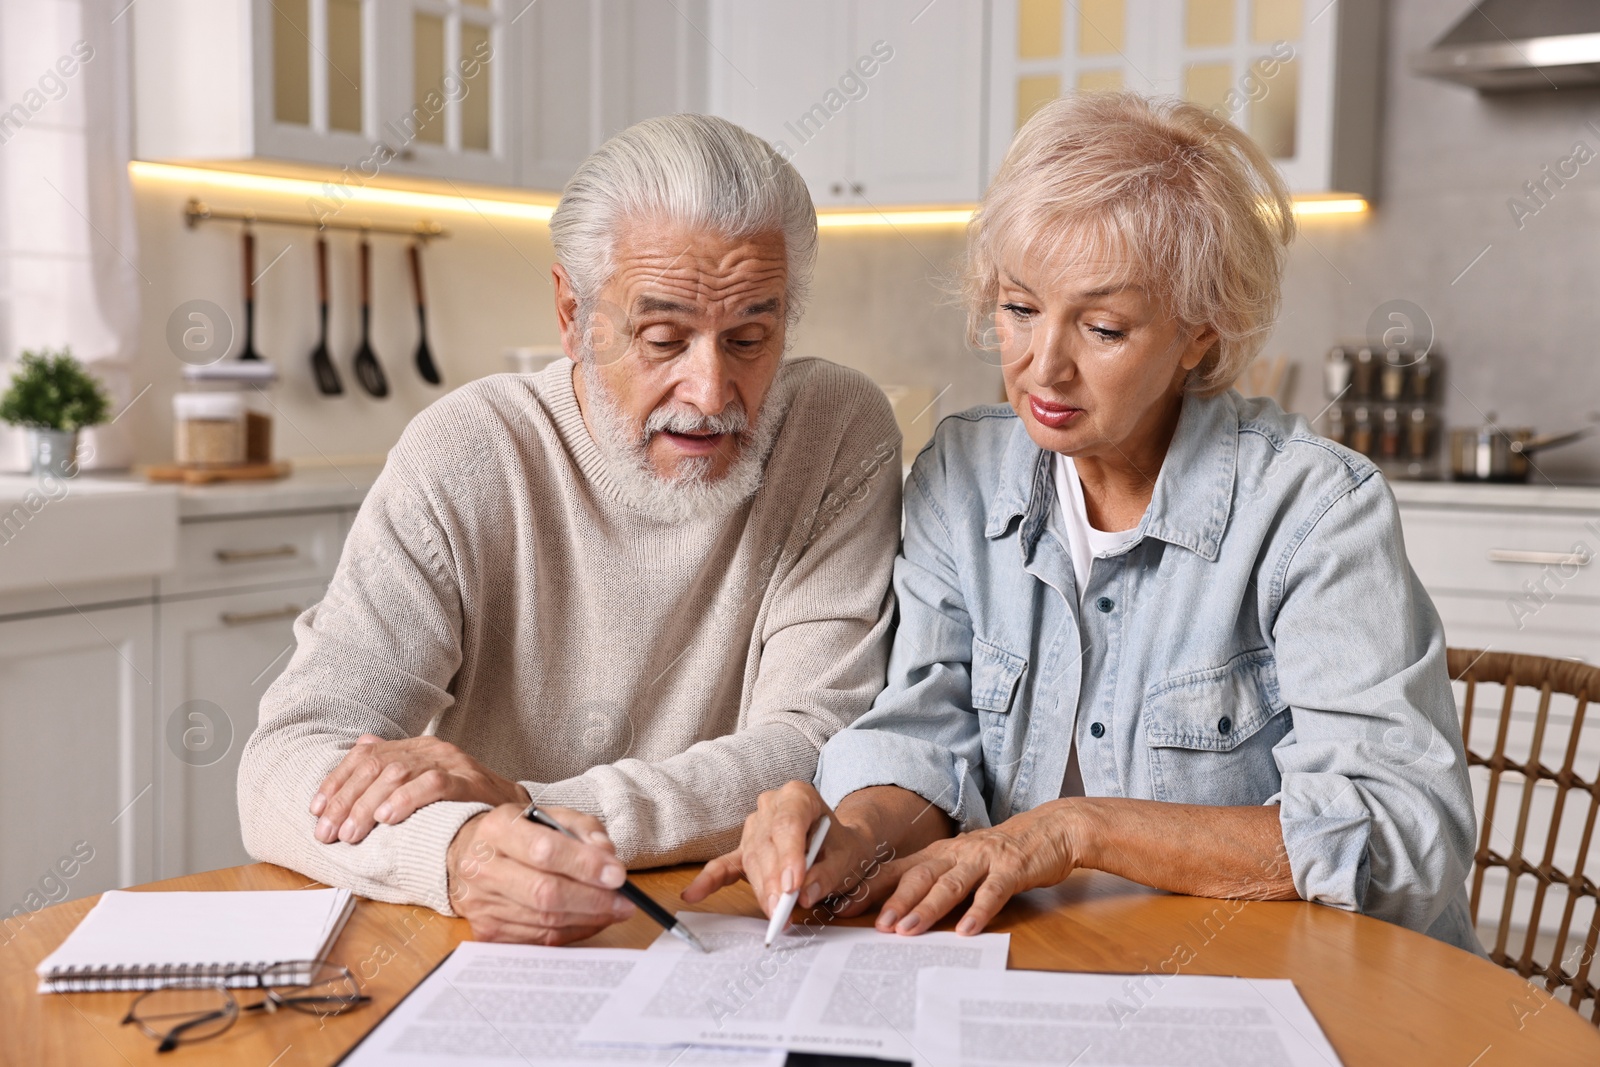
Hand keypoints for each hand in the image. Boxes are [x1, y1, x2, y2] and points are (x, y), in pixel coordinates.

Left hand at [310, 734, 528, 843]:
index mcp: (415, 747)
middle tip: (329, 833)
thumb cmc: (464, 802)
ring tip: (352, 832)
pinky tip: (388, 818)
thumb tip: (360, 747)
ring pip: (398, 774)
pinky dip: (407, 799)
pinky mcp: (469, 781)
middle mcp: (430, 749)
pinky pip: (434, 784)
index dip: (336, 782)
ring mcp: (451, 762)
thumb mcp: (425, 782)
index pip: (365, 755)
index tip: (316, 811)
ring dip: (368, 805)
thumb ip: (394, 767)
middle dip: (345, 800)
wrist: (514, 810)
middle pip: (376, 765)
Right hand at [445, 803, 635, 944]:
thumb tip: (607, 856)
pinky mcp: (487, 931)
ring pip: (545, 920)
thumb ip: (583, 829)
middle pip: (544, 892)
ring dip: (589, 918)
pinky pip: (540, 939)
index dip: (584, 865)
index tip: (617, 874)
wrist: (475, 854)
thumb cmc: (522, 833)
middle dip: (592, 899)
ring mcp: (481, 903)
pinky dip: (574, 931)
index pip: (544, 850)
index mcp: (498, 829)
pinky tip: (591, 920)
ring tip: (615, 910)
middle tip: (625, 902)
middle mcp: (483, 867)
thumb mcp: (551, 816)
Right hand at [683, 782, 892, 921]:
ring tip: (775, 916)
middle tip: (782, 910)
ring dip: (762, 890)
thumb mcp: (847, 857)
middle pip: (767, 845)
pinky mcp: (744, 849)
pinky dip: (710, 881)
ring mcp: (754, 826)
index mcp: (798, 796)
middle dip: (774, 881)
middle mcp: (771, 805)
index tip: (793, 885)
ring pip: (752, 860)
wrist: (837, 843)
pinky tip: (692, 894)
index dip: (789, 855)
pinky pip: (725, 865)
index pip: (788, 823)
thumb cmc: (841, 846)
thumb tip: (804, 894)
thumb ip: (827, 874)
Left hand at [875, 802, 1077, 936]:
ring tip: (908, 931)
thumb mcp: (963, 862)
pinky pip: (993, 892)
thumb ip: (936, 881)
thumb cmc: (1002, 853)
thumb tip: (898, 909)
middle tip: (875, 924)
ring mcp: (984, 860)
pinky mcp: (1012, 870)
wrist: (1051, 830)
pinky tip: (966, 931)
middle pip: (920, 876)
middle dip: (895, 901)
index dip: (871, 887)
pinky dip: (978, 911)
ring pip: (950, 884)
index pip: (899, 869)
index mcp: (941, 853)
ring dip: (927, 908)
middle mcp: (957, 853)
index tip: (844, 905)